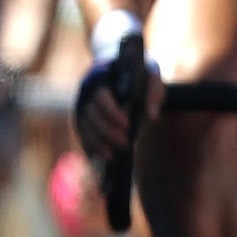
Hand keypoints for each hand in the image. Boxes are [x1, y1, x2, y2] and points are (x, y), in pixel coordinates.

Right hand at [73, 47, 161, 162]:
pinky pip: (82, 136)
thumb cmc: (138, 81)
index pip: (101, 97)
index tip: (127, 125)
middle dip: (107, 131)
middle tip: (125, 142)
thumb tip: (151, 115)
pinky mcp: (84, 123)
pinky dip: (90, 147)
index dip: (112, 112)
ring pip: (85, 127)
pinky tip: (101, 156)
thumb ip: (153, 92)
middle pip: (91, 115)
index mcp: (103, 80)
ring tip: (112, 155)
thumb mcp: (150, 80)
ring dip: (97, 142)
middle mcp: (89, 94)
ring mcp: (84, 109)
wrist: (127, 83)